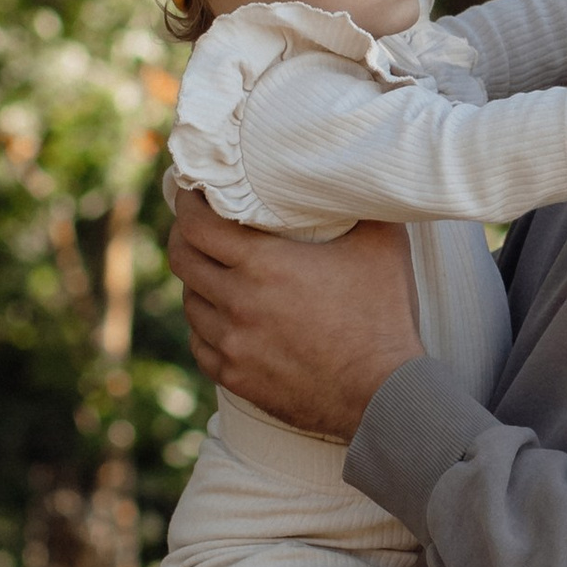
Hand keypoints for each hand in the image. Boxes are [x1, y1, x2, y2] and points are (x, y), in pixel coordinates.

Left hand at [170, 198, 419, 435]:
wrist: (383, 394)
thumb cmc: (384, 316)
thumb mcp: (382, 245)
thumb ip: (364, 203)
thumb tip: (358, 172)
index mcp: (263, 265)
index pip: (197, 224)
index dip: (188, 202)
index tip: (193, 191)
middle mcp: (237, 302)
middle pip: (182, 259)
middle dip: (183, 236)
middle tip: (195, 226)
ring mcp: (232, 343)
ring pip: (189, 302)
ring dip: (197, 282)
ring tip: (214, 272)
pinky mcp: (235, 377)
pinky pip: (199, 344)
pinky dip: (205, 326)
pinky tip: (221, 319)